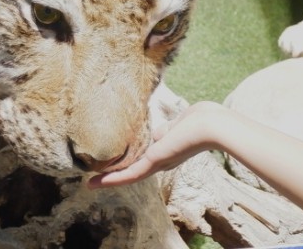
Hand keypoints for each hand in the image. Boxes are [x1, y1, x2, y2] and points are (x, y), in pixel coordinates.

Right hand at [88, 101, 223, 187]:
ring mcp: (158, 162)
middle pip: (135, 167)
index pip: (146, 154)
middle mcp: (162, 159)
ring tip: (90, 183)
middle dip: (116, 172)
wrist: (213, 126)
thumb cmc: (203, 118)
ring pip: (129, 174)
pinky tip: (94, 184)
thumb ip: (166, 129)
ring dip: (109, 179)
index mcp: (169, 148)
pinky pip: (129, 174)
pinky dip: (111, 180)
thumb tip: (155, 134)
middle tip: (96, 176)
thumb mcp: (180, 122)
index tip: (116, 159)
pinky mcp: (154, 162)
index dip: (132, 157)